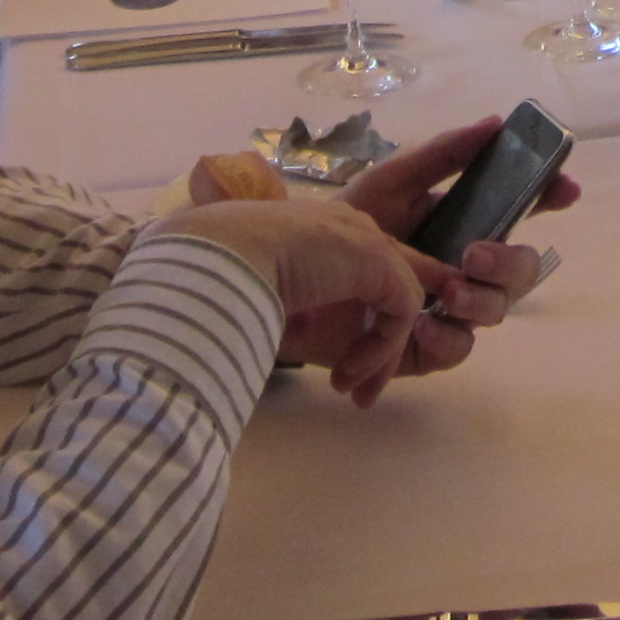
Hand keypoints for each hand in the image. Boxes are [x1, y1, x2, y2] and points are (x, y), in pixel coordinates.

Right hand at [143, 194, 448, 403]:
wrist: (219, 258)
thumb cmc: (222, 278)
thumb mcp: (264, 294)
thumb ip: (292, 306)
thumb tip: (293, 340)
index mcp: (318, 232)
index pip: (363, 272)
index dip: (362, 319)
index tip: (343, 366)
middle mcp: (348, 229)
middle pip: (390, 285)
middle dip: (381, 342)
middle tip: (355, 387)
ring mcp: (367, 240)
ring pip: (398, 305)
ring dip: (377, 356)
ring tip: (347, 390)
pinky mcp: (380, 261)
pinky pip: (401, 314)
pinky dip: (379, 350)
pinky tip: (346, 372)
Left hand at [323, 116, 585, 387]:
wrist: (293, 280)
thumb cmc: (341, 228)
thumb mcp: (390, 184)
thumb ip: (442, 155)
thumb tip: (496, 123)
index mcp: (463, 223)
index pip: (519, 211)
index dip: (548, 198)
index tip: (564, 189)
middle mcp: (465, 268)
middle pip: (519, 269)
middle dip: (509, 261)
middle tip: (476, 254)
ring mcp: (449, 311)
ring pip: (496, 311)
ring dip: (479, 300)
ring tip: (445, 293)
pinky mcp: (425, 350)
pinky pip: (457, 350)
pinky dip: (446, 337)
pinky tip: (422, 323)